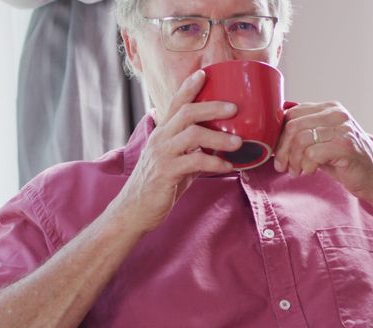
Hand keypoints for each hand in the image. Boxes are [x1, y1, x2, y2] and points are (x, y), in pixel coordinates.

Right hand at [110, 69, 241, 233]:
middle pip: (187, 113)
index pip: (175, 103)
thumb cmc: (156, 186)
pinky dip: (214, 162)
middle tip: (235, 108)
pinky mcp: (166, 172)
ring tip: (238, 142)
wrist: (134, 210)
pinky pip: (195, 161)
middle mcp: (160, 140)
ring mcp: (162, 155)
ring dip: (218, 136)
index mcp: (162, 134)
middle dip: (212, 107)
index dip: (189, 87)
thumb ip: (191, 151)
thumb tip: (216, 146)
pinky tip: (227, 167)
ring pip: (192, 134)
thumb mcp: (174, 162)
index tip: (204, 73)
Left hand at [272, 102, 372, 199]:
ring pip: (300, 139)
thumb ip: (303, 133)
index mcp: (329, 108)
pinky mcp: (345, 146)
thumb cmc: (345, 161)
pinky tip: (310, 172)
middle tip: (283, 166)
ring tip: (297, 171)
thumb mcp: (321, 141)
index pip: (292, 113)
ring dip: (293, 160)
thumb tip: (272, 136)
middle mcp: (337, 114)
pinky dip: (306, 166)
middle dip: (282, 149)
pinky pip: (312, 154)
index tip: (277, 152)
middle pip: (293, 125)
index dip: (279, 135)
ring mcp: (343, 129)